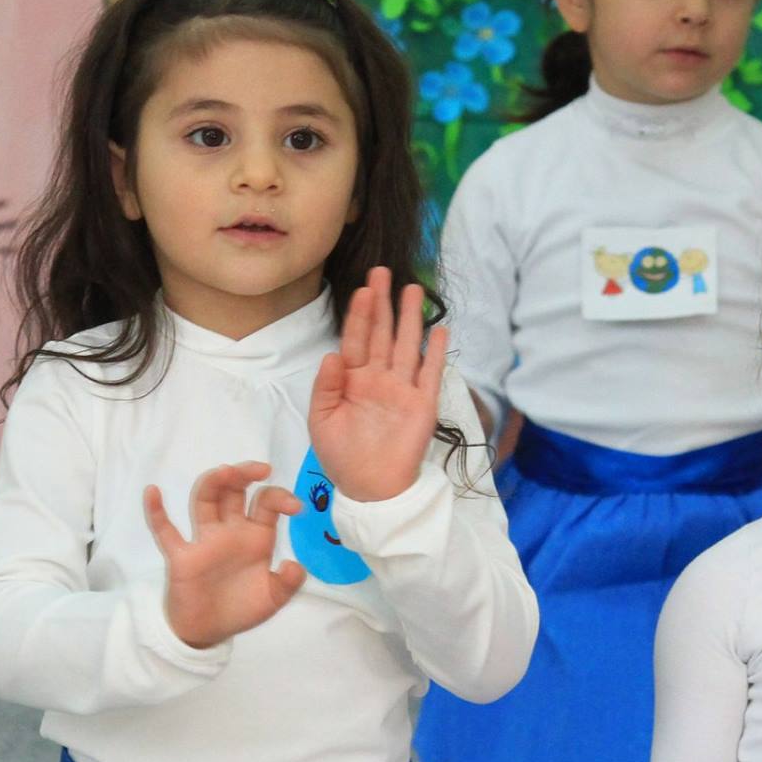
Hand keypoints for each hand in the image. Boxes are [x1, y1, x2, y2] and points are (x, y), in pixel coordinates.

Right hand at [144, 462, 305, 648]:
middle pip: (234, 492)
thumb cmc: (242, 608)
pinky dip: (156, 512)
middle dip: (245, 475)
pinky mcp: (182, 556)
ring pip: (204, 501)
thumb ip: (289, 583)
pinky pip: (165, 532)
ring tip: (225, 471)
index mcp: (256, 536)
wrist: (210, 631)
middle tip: (261, 468)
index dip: (281, 498)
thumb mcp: (274, 598)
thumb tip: (294, 565)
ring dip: (213, 484)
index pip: (266, 504)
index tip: (296, 507)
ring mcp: (204, 541)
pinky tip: (153, 492)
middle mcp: (230, 532)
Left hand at [307, 266, 447, 502]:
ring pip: (406, 345)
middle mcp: (378, 379)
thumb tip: (333, 355)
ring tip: (412, 289)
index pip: (355, 339)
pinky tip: (439, 329)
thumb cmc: (342, 457)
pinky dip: (435, 352)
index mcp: (351, 381)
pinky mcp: (423, 404)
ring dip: (409, 318)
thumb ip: (326, 387)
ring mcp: (402, 390)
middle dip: (382, 303)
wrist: (371, 490)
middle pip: (381, 333)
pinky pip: (430, 373)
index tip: (362, 288)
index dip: (358, 314)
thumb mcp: (321, 421)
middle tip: (382, 272)